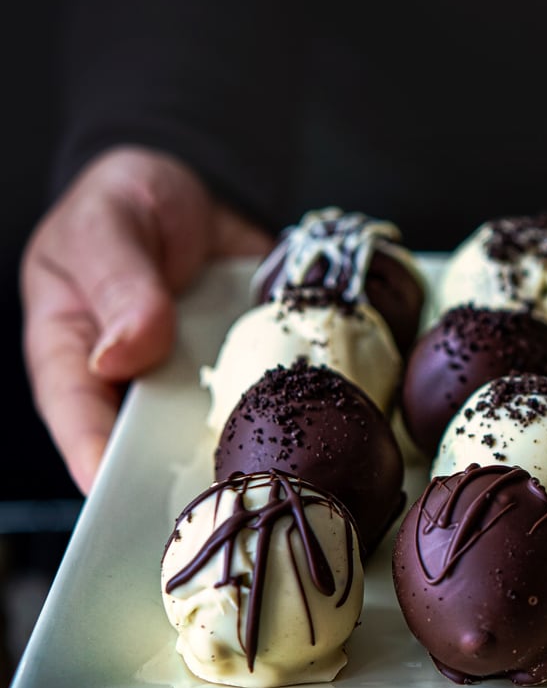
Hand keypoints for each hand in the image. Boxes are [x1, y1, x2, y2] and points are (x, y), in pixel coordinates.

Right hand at [22, 147, 269, 491]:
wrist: (192, 192)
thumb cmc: (125, 204)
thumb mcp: (109, 223)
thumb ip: (119, 282)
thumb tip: (125, 351)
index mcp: (76, 352)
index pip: (77, 417)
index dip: (96, 460)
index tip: (119, 491)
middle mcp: (137, 386)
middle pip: (151, 451)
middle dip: (184, 479)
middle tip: (218, 495)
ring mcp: (196, 386)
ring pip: (219, 437)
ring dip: (252, 453)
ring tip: (281, 470)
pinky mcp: (248, 374)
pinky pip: (273, 399)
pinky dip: (302, 406)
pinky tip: (328, 416)